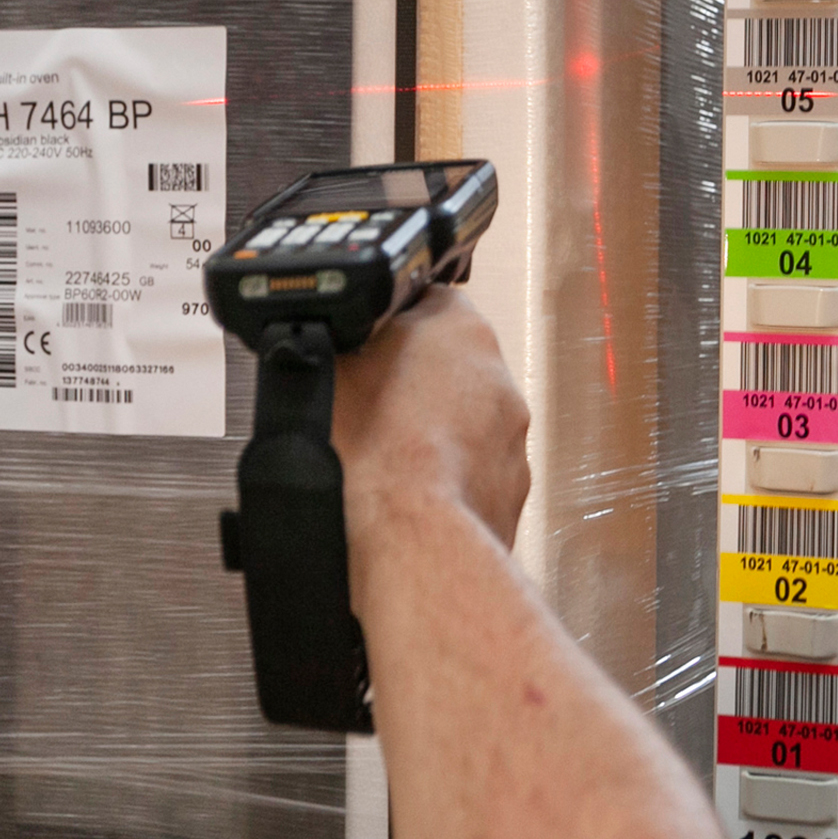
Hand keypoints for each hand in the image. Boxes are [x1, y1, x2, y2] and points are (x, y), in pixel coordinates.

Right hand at [333, 288, 529, 550]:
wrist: (409, 538)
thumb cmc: (372, 455)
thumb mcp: (326, 369)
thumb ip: (341, 341)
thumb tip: (329, 334)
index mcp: (459, 326)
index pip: (428, 300)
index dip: (390, 324)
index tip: (367, 346)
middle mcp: (498, 376)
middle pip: (452, 365)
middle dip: (414, 383)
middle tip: (371, 407)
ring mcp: (511, 436)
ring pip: (468, 422)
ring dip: (435, 433)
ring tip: (387, 458)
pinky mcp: (511, 488)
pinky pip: (476, 472)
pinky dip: (449, 477)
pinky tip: (412, 493)